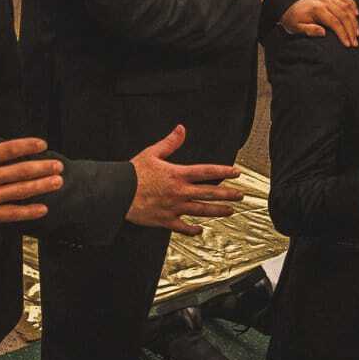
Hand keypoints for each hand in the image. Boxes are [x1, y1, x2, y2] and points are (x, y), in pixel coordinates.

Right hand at [0, 120, 63, 235]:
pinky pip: (12, 214)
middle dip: (42, 167)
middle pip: (21, 170)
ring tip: (58, 182)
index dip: (27, 146)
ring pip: (21, 190)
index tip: (42, 144)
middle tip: (58, 166)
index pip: (8, 149)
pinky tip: (43, 209)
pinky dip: (29, 212)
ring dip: (42, 186)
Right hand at [125, 124, 248, 233]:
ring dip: (217, 211)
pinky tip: (200, 230)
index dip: (224, 171)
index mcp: (177, 174)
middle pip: (209, 193)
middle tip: (240, 195)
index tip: (236, 172)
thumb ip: (170, 142)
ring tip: (230, 211)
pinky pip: (182, 227)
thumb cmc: (133, 173)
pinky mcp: (165, 220)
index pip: (207, 172)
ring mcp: (174, 208)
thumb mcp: (152, 153)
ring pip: (201, 210)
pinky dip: (192, 230)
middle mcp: (179, 192)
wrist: (118, 194)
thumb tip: (181, 129)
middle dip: (227, 194)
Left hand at [281, 0, 358, 46]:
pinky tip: (356, 14)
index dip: (342, 33)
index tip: (347, 44)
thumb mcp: (296, 28)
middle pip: (343, 15)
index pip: (334, 22)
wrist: (290, 6)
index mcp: (317, 9)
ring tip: (357, 33)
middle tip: (354, 42)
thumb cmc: (293, 19)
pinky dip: (353, 5)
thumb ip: (309, 30)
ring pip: (347, 7)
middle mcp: (325, 1)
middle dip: (351, 30)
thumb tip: (322, 33)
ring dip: (354, 21)